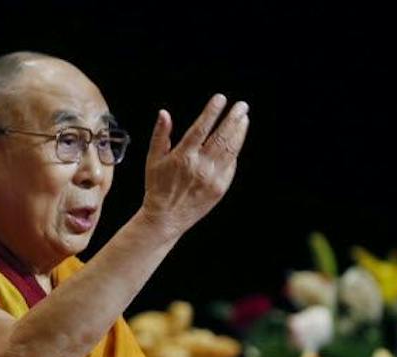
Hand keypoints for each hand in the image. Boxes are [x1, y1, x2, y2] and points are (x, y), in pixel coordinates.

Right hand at [139, 94, 249, 238]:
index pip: (201, 128)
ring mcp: (212, 178)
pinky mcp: (220, 188)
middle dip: (233, 118)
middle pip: (222, 137)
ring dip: (239, 132)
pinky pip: (231, 166)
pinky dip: (235, 151)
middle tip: (242, 105)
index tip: (220, 98)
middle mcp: (200, 167)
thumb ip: (160, 135)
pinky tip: (237, 139)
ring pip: (231, 150)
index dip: (212, 112)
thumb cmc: (157, 187)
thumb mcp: (152, 159)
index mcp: (183, 157)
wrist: (166, 218)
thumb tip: (164, 114)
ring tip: (244, 118)